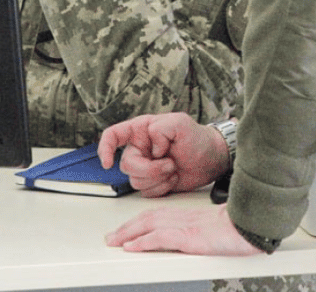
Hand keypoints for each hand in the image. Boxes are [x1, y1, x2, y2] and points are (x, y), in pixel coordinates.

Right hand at [97, 113, 227, 197]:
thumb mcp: (180, 123)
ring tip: (174, 169)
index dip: (104, 148)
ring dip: (157, 178)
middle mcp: (140, 149)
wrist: (211, 160)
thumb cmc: (197, 138)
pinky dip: (161, 188)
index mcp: (141, 130)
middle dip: (148, 169)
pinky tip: (173, 179)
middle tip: (169, 164)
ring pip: (135, 181)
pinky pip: (146, 192)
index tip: (108, 163)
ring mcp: (145, 167)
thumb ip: (160, 129)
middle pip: (126, 165)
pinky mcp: (152, 183)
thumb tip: (151, 148)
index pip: (112, 135)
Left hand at [105, 204, 262, 255]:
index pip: (156, 214)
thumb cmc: (240, 227)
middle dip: (127, 227)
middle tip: (111, 237)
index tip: (126, 229)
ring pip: (149, 226)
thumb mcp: (214, 229)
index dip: (138, 221)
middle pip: (147, 218)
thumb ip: (200, 232)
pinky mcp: (190, 237)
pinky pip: (160, 238)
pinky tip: (132, 247)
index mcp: (188, 215)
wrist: (254, 224)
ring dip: (128, 233)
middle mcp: (183, 217)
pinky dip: (143, 242)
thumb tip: (194, 240)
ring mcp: (186, 226)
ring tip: (114, 241)